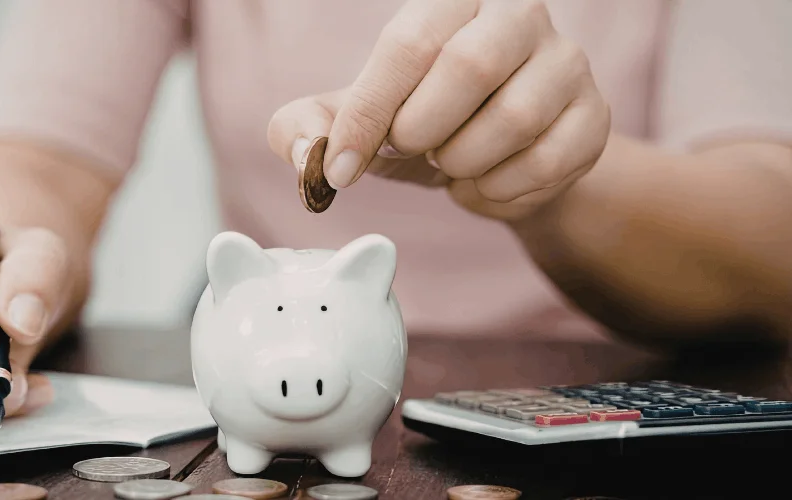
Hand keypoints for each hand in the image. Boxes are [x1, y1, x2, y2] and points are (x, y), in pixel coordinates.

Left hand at [269, 0, 610, 219]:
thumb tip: (303, 150)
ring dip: (462, 163)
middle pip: (471, 65)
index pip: (408, 43)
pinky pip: (547, 162)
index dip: (368, 113)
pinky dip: (500, 190)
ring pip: (515, 117)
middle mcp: (519, 13)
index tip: (341, 168)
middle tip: (409, 151)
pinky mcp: (595, 116)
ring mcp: (567, 62)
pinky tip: (485, 182)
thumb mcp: (358, 121)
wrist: (495, 161)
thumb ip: (311, 125)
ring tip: (449, 163)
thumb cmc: (420, 125)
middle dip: (422, 130)